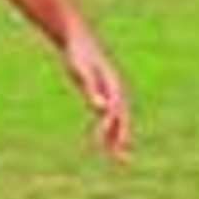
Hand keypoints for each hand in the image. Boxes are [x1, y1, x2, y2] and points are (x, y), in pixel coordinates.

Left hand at [62, 24, 129, 157]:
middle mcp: (115, 91)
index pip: (116, 112)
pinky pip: (107, 115)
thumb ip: (92, 90)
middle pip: (121, 118)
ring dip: (116, 137)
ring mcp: (109, 92)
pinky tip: (102, 141)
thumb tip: (101, 109)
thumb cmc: (78, 55)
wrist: (76, 39)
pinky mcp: (100, 93)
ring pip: (116, 119)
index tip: (105, 145)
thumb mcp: (82, 72)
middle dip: (122, 138)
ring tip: (116, 157)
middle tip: (121, 159)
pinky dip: (106, 128)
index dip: (112, 129)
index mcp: (113, 86)